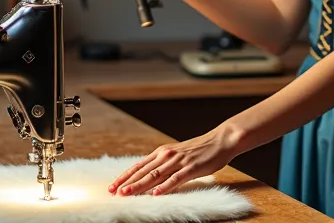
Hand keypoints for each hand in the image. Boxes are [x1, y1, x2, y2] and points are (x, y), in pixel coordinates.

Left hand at [109, 127, 241, 196]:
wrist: (220, 140)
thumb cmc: (199, 150)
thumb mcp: (177, 155)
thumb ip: (163, 164)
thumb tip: (149, 176)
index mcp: (162, 152)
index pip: (139, 166)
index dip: (125, 176)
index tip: (113, 186)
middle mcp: (167, 155)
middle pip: (143, 171)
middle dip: (127, 182)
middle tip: (114, 192)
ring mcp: (178, 161)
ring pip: (155, 175)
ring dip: (139, 185)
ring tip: (127, 193)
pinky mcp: (191, 168)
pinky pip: (176, 179)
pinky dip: (165, 187)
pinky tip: (156, 193)